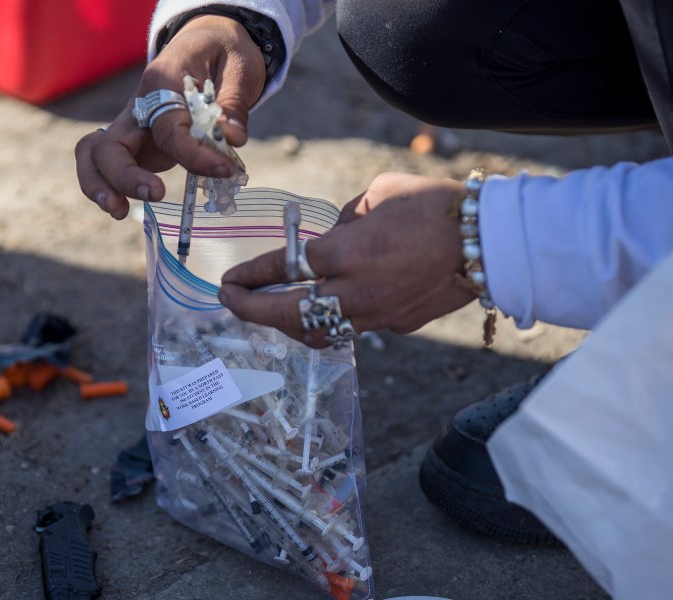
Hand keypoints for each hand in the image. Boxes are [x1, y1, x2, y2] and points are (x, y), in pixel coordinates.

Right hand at [75, 16, 266, 218]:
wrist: (207, 43)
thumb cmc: (223, 54)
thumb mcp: (238, 68)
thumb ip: (233, 104)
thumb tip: (232, 139)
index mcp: (161, 81)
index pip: (168, 127)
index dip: (193, 154)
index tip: (223, 168)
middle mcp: (138, 106)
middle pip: (111, 145)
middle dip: (126, 176)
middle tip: (157, 194)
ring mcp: (131, 126)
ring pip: (94, 155)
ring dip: (99, 185)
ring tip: (117, 212)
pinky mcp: (135, 144)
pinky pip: (107, 166)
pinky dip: (108, 186)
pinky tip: (120, 208)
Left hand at [218, 172, 476, 346]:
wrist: (490, 241)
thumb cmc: (435, 206)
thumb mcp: (379, 194)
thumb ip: (345, 219)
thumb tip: (331, 237)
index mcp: (349, 252)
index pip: (286, 268)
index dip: (253, 275)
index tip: (230, 280)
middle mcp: (356, 291)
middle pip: (289, 314)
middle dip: (252, 310)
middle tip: (230, 302)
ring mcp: (376, 315)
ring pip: (317, 333)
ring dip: (286, 324)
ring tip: (269, 310)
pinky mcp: (396, 325)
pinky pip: (349, 328)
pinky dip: (326, 321)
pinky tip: (319, 308)